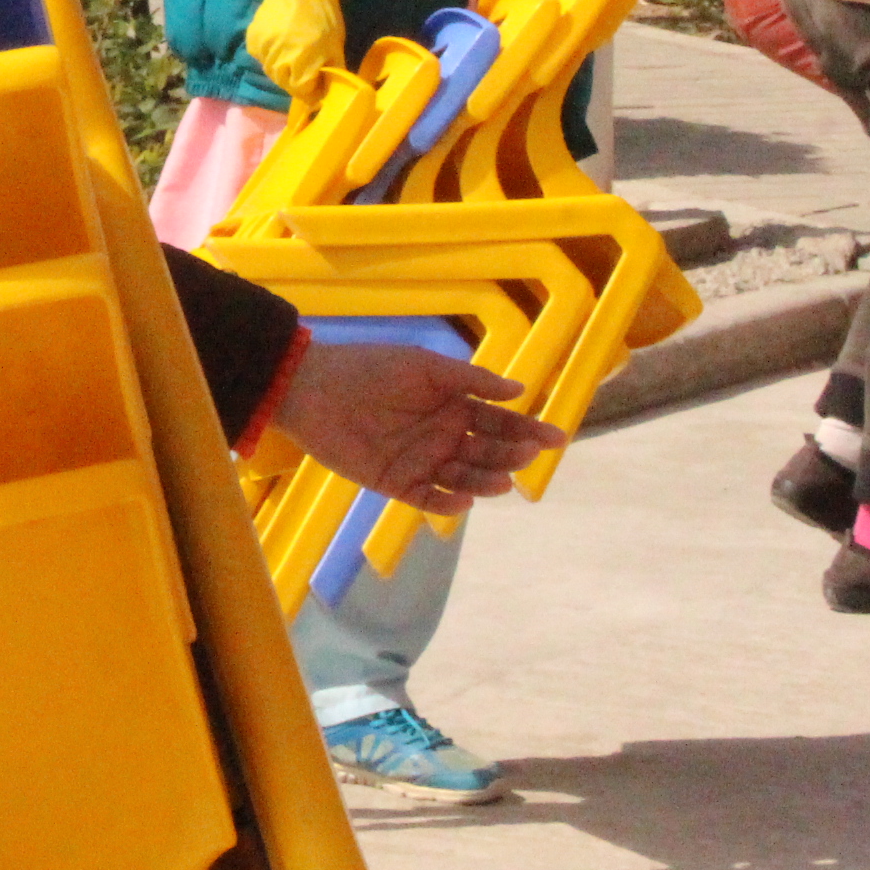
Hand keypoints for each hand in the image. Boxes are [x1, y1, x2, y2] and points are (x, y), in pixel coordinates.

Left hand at [276, 340, 569, 515]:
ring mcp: (422, 461)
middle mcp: (443, 437)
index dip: (529, 430)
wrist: (312, 388)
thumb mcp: (424, 366)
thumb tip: (520, 389)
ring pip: (465, 478)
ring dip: (486, 481)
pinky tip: (464, 497)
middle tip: (525, 454)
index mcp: (454, 406)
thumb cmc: (370, 368)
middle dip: (511, 454)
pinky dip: (449, 502)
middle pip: (488, 452)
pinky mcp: (396, 483)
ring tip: (501, 481)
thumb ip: (470, 379)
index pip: (500, 422)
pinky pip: (429, 499)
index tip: (556, 438)